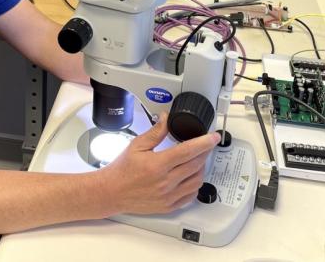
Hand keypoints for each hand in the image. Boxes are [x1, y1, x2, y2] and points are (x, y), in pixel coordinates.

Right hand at [95, 112, 219, 215]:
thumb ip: (156, 132)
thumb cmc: (122, 170)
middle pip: (196, 165)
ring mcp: (167, 196)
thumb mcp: (137, 146)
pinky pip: (190, 196)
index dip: (204, 142)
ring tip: (197, 160)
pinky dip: (195, 185)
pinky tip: (191, 176)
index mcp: (158, 165)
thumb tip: (167, 118)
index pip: (188, 151)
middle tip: (206, 144)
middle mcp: (165, 182)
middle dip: (205, 152)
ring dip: (201, 168)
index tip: (214, 136)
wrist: (110, 193)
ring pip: (197, 181)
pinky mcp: (168, 206)